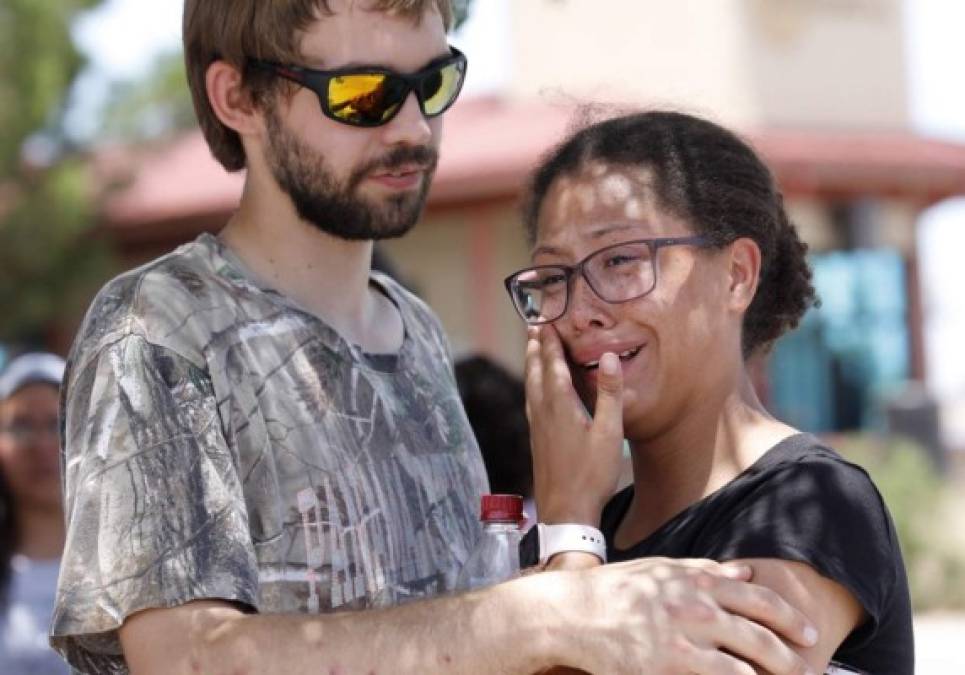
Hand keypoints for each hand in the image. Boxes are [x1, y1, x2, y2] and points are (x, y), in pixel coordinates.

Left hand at [525, 325, 624, 524]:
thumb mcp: (610, 432)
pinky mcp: (537, 440)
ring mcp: (537, 427)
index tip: (546, 320)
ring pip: (530, 386)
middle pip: (535, 371)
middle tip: (533, 326)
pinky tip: (535, 392)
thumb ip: (609, 393)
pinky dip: (532, 385)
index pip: (552, 364)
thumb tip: (608, 356)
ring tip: (531, 350)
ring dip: (531, 364)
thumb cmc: (591, 474)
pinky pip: (531, 401)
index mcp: (560, 405)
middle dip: (535, 347)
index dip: (549, 341)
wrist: (566, 512)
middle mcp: (543, 412)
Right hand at [547, 558, 817, 674]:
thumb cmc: (618, 589)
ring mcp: (684, 637)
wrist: (574, 612)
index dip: (790, 616)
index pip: (759, 597)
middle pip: (761, 633)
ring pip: (747, 663)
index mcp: (698, 579)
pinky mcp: (670, 666)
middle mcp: (697, 606)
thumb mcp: (662, 570)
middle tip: (811, 666)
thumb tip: (745, 571)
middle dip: (792, 654)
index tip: (809, 632)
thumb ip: (705, 570)